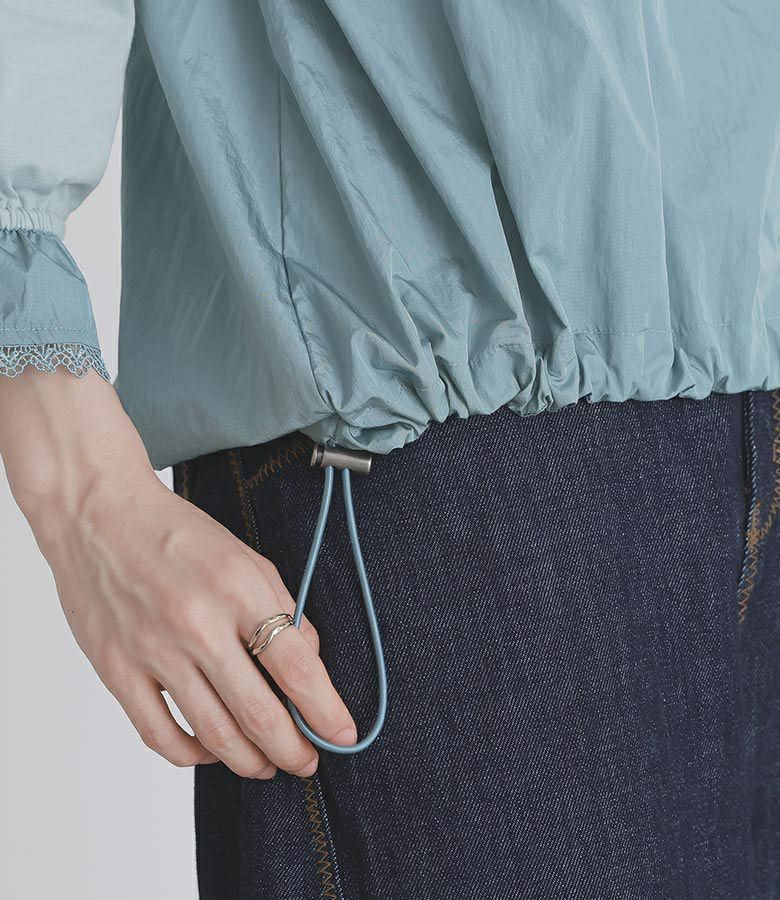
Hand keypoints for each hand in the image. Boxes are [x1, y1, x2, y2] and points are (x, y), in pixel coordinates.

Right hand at [0, 368, 356, 778]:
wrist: (99, 515)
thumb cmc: (178, 535)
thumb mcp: (247, 557)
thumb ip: (281, 610)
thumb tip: (307, 666)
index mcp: (239, 588)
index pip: (296, 667)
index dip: (326, 711)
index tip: (343, 735)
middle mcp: (198, 624)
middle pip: (259, 714)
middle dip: (293, 750)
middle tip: (308, 762)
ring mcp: (154, 650)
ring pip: (214, 734)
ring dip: (249, 761)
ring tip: (267, 765)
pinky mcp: (117, 669)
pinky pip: (160, 734)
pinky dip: (192, 754)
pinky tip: (210, 751)